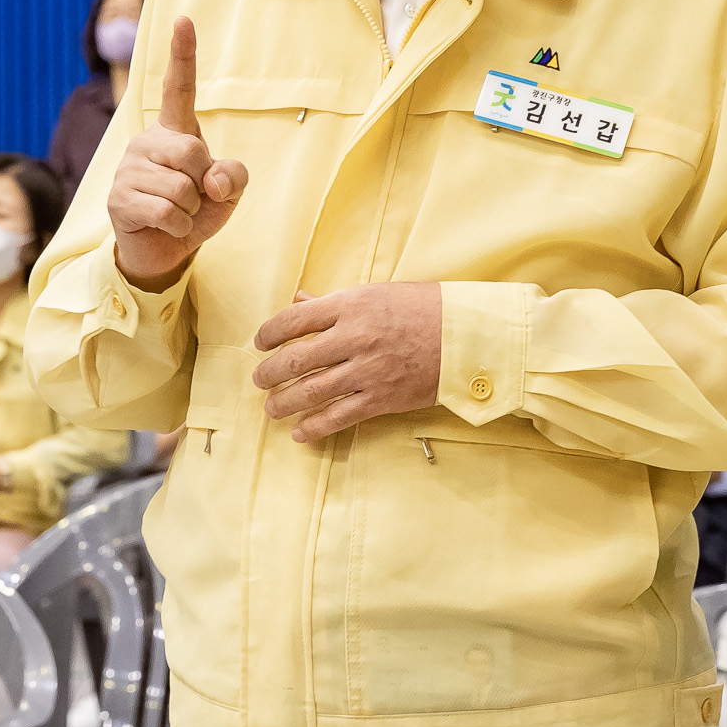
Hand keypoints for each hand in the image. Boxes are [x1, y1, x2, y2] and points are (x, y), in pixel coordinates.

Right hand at [106, 18, 247, 289]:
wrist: (166, 250)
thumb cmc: (197, 211)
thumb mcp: (228, 191)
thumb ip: (234, 176)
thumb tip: (211, 179)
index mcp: (174, 131)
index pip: (178, 87)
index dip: (182, 53)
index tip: (183, 19)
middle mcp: (146, 142)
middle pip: (192, 152)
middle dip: (203, 184)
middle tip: (193, 198)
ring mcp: (128, 169)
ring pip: (180, 188)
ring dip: (191, 211)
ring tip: (178, 214)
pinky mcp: (118, 198)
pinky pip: (166, 211)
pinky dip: (179, 227)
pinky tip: (168, 227)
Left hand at [251, 283, 445, 441]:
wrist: (466, 336)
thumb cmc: (422, 308)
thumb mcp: (376, 294)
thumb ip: (334, 301)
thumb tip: (299, 299)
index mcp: (350, 305)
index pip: (294, 319)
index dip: (270, 333)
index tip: (259, 343)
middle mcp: (354, 337)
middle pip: (297, 358)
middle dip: (270, 373)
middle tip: (259, 380)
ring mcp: (367, 370)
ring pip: (312, 391)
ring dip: (285, 403)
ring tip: (272, 408)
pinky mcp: (382, 397)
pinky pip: (339, 416)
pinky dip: (315, 427)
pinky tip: (300, 433)